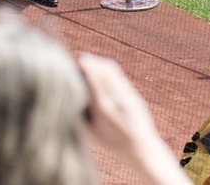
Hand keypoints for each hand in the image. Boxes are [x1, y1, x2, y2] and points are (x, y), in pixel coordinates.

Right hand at [78, 54, 190, 184]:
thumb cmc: (112, 143)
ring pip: (113, 70)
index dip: (86, 66)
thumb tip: (67, 95)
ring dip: (100, 63)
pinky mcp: (135, 96)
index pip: (94, 79)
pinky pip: (119, 76)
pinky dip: (108, 70)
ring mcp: (129, 97)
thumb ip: (80, 113)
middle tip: (80, 60)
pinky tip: (101, 71)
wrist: (143, 150)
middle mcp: (118, 100)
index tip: (76, 61)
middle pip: (104, 70)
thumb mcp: (91, 131)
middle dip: (92, 62)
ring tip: (89, 63)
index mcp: (104, 109)